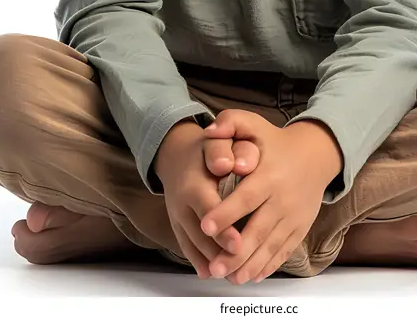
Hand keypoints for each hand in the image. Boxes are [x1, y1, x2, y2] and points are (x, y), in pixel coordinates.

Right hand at [154, 120, 247, 277]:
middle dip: (219, 252)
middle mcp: (181, 204)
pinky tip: (213, 273)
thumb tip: (230, 163)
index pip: (208, 208)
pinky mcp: (178, 227)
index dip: (223, 227)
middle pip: (200, 234)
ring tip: (233, 275)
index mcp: (193, 183)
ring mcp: (178, 218)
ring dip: (212, 262)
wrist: (177, 155)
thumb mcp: (216, 140)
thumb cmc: (205, 148)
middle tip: (239, 267)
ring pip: (193, 245)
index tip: (238, 243)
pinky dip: (200, 262)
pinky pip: (187, 248)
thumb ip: (223, 150)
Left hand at [199, 111, 334, 284]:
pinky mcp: (300, 228)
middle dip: (235, 251)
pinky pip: (284, 250)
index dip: (226, 213)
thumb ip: (230, 122)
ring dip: (250, 264)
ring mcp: (294, 216)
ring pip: (270, 245)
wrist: (315, 154)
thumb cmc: (276, 142)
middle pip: (258, 229)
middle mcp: (283, 198)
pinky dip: (269, 265)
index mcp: (269, 175)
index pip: (245, 197)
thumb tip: (209, 130)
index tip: (205, 225)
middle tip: (214, 266)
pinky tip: (253, 275)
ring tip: (230, 277)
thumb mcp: (254, 123)